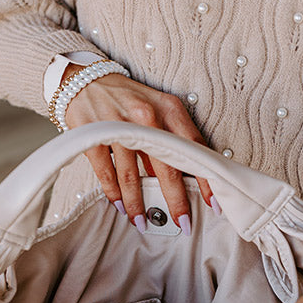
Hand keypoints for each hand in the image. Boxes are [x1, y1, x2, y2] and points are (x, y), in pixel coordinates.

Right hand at [62, 65, 217, 230]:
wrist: (88, 79)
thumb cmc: (129, 98)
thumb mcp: (159, 108)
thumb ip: (173, 137)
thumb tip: (188, 176)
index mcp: (169, 109)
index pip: (194, 148)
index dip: (206, 179)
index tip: (214, 203)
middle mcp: (146, 116)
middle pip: (166, 167)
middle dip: (176, 201)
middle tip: (183, 223)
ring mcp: (118, 125)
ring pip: (133, 176)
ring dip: (138, 205)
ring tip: (144, 222)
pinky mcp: (93, 134)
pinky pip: (106, 172)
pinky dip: (114, 193)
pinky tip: (121, 206)